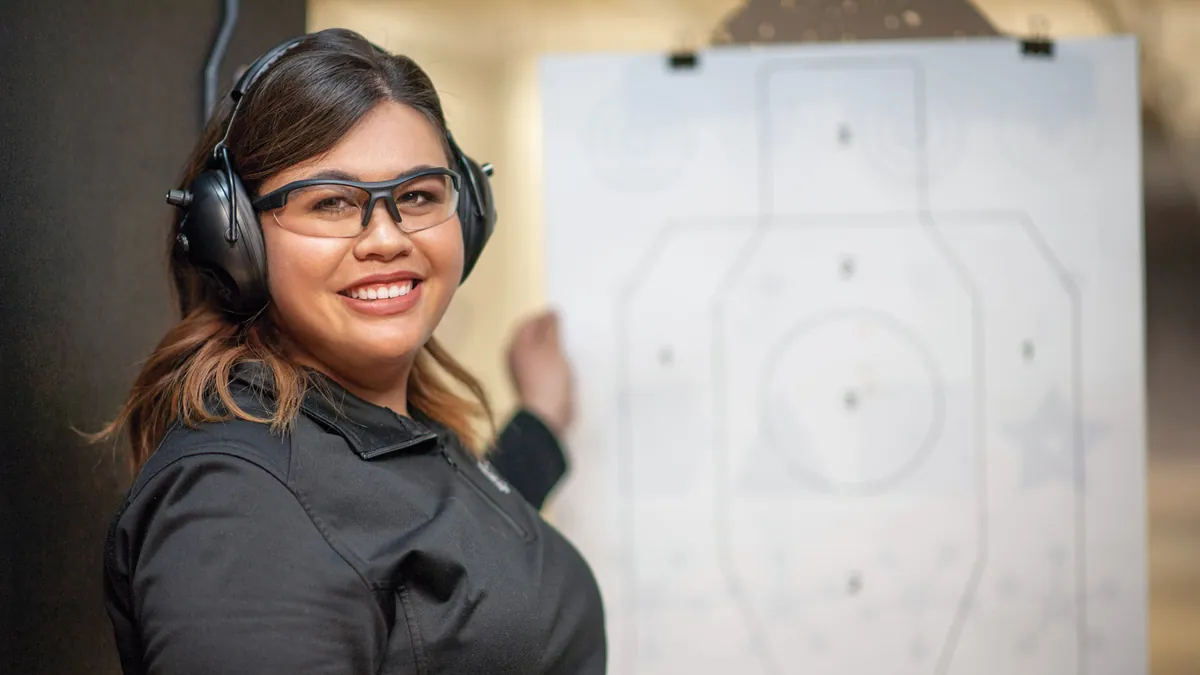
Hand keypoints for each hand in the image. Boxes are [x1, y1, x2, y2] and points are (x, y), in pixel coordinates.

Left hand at [507, 310, 573, 437]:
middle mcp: (515, 357)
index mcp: (516, 346)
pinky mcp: (534, 383)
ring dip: (552, 346)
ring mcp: (523, 372)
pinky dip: (552, 359)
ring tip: (569, 344)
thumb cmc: (548, 378)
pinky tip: (566, 361)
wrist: (547, 415)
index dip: (542, 317)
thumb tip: (550, 313)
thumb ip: (551, 329)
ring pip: (537, 351)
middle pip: (531, 337)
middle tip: (566, 329)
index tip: (562, 316)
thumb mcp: (552, 348)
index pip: (527, 323)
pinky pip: (542, 364)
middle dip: (548, 331)